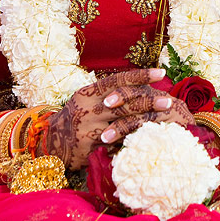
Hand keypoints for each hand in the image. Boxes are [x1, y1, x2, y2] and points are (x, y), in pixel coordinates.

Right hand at [43, 68, 194, 168]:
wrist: (50, 144)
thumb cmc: (75, 118)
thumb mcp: (86, 100)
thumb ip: (107, 93)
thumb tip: (137, 85)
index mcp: (88, 92)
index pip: (117, 80)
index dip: (140, 76)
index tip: (160, 73)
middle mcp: (87, 108)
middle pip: (123, 102)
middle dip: (148, 101)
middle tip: (168, 101)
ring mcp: (88, 128)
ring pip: (123, 122)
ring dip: (146, 121)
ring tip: (164, 119)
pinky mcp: (91, 147)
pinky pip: (117, 142)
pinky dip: (133, 139)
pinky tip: (149, 138)